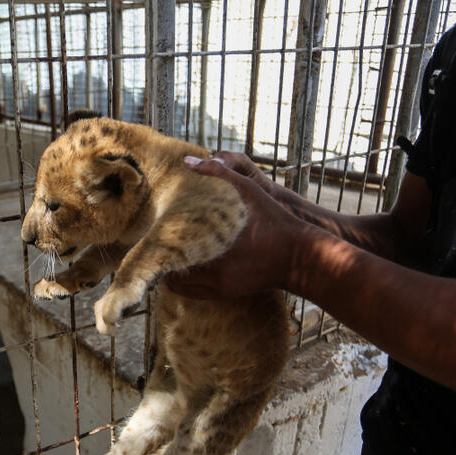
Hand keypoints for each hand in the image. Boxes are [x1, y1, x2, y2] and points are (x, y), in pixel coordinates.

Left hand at [165, 155, 314, 298]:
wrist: (301, 256)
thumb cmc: (275, 220)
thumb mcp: (249, 189)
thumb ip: (218, 174)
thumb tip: (188, 161)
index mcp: (214, 246)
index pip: (171, 250)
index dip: (159, 242)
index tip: (154, 233)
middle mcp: (213, 271)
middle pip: (170, 272)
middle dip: (163, 259)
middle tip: (158, 245)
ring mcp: (220, 286)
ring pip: (180, 286)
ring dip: (172, 272)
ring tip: (169, 255)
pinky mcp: (226, 293)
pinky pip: (194, 292)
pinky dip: (185, 282)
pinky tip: (185, 266)